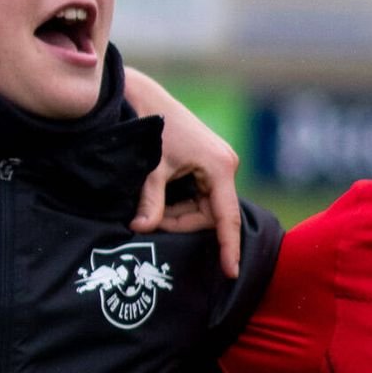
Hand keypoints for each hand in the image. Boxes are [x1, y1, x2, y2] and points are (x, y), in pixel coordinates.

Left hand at [125, 71, 243, 274]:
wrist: (147, 100)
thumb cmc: (153, 130)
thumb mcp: (151, 170)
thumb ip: (150, 202)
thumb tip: (141, 229)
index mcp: (219, 168)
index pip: (226, 217)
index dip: (228, 247)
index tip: (231, 272)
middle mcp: (225, 166)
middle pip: (210, 214)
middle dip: (181, 222)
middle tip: (148, 219)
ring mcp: (218, 165)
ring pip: (203, 206)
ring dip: (178, 212)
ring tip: (150, 203)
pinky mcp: (209, 164)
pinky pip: (199, 195)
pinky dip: (179, 202)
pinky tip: (161, 194)